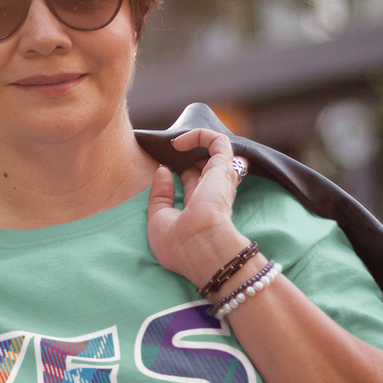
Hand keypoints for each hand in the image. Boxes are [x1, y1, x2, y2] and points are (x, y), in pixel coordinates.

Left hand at [146, 129, 250, 290]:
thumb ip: (160, 195)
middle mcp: (213, 194)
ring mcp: (219, 181)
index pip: (194, 183)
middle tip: (170, 150)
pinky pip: (217, 141)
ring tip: (175, 142)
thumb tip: (163, 170)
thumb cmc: (180, 245)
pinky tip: (179, 142)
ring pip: (214, 151)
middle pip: (204, 166)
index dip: (178, 173)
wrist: (199, 248)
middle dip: (188, 156)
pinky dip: (199, 134)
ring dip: (195, 142)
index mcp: (201, 209)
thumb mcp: (159, 220)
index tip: (163, 168)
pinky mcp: (223, 168)